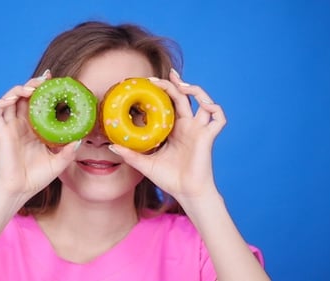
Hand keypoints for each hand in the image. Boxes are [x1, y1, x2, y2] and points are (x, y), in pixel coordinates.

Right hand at [0, 70, 79, 199]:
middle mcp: (21, 125)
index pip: (38, 103)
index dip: (44, 90)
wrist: (19, 191)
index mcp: (34, 129)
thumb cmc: (36, 178)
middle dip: (33, 84)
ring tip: (31, 87)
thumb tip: (80, 139)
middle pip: (24, 97)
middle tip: (45, 80)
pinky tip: (13, 98)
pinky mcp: (1, 133)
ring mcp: (10, 127)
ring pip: (10, 100)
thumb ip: (69, 151)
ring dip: (19, 89)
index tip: (55, 80)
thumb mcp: (58, 163)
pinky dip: (2, 102)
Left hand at [109, 70, 225, 199]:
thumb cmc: (169, 179)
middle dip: (173, 83)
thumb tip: (111, 146)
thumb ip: (130, 154)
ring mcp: (198, 130)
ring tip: (180, 84)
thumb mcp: (145, 164)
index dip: (161, 92)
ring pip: (203, 101)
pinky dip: (215, 108)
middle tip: (156, 78)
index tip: (147, 83)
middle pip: (183, 97)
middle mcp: (187, 126)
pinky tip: (205, 105)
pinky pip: (218, 118)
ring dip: (194, 89)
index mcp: (174, 129)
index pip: (169, 104)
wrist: (186, 193)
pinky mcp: (208, 136)